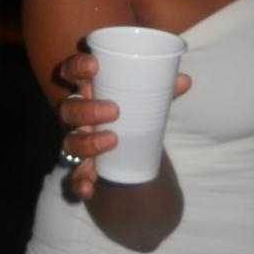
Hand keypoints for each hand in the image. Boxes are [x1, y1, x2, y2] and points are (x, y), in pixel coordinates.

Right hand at [57, 52, 190, 199]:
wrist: (125, 146)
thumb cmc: (130, 110)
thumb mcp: (143, 98)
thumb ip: (161, 89)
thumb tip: (185, 80)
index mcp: (88, 90)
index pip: (71, 73)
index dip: (76, 67)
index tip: (94, 65)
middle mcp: (77, 115)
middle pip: (68, 109)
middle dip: (88, 109)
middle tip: (114, 110)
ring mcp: (77, 141)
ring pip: (70, 141)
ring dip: (88, 142)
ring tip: (113, 139)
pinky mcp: (82, 168)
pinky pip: (74, 177)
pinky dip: (79, 183)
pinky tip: (89, 187)